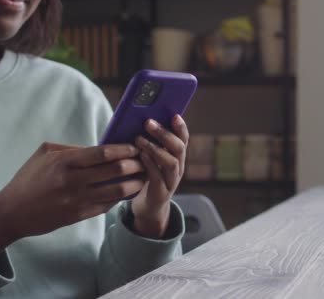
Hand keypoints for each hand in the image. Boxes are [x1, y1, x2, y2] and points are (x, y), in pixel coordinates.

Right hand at [0, 142, 145, 262]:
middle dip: (135, 164)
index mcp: (65, 162)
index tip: (135, 146)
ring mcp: (78, 200)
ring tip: (143, 176)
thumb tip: (98, 147)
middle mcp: (74, 181)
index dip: (124, 148)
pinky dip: (121, 197)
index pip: (103, 153)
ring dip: (134, 182)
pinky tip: (128, 190)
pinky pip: (108, 205)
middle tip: (144, 159)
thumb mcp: (44, 154)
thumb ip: (71, 148)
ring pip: (117, 190)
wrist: (12, 212)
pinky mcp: (79, 215)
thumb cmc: (28, 179)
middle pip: (116, 170)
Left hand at [131, 114, 188, 238]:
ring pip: (171, 162)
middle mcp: (178, 168)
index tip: (174, 115)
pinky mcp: (161, 193)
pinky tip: (140, 156)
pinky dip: (149, 164)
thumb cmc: (147, 177)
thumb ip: (152, 144)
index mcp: (177, 157)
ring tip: (140, 139)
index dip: (181, 127)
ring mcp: (172, 181)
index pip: (184, 139)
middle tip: (148, 122)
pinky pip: (157, 177)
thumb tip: (140, 120)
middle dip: (164, 133)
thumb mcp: (152, 159)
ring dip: (155, 148)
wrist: (148, 207)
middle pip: (179, 148)